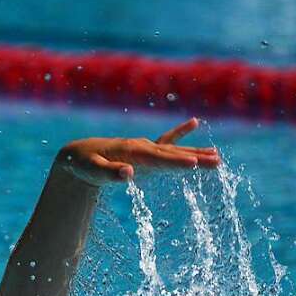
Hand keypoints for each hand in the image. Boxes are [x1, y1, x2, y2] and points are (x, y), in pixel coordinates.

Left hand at [58, 117, 220, 186]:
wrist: (78, 154)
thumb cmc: (84, 164)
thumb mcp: (92, 170)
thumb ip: (109, 172)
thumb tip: (128, 173)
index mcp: (131, 152)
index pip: (158, 159)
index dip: (176, 163)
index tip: (195, 165)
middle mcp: (142, 146)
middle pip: (172, 154)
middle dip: (195, 159)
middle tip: (218, 163)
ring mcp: (144, 147)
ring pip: (174, 150)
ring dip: (195, 153)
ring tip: (217, 156)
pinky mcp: (144, 151)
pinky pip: (166, 142)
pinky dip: (180, 134)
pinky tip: (194, 122)